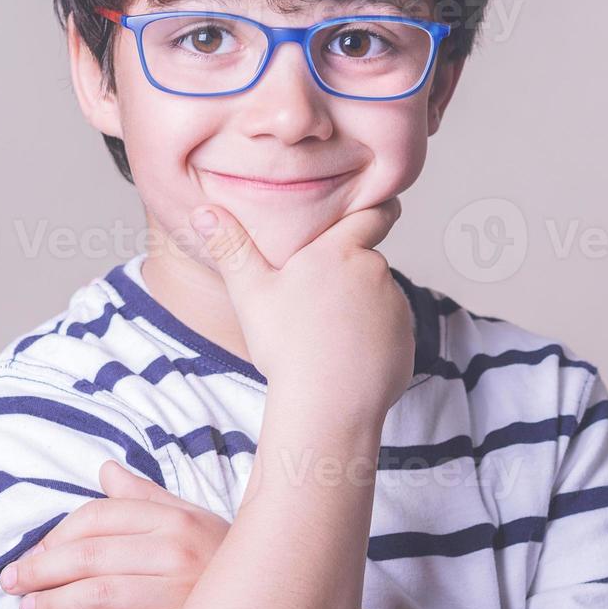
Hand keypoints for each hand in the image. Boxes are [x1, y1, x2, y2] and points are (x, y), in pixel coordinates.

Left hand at [0, 459, 229, 608]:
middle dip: (41, 571)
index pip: (97, 518)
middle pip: (90, 555)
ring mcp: (182, 594)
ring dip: (55, 605)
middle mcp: (177, 550)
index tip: (30, 556)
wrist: (275, 605)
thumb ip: (144, 498)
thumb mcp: (188, 520)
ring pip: (100, 595)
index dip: (55, 537)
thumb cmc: (219, 563)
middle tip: (11, 586)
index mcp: (173, 517)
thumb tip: (104, 470)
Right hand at [190, 196, 413, 426]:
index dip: (379, 208)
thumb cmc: (286, 346)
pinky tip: (346, 359)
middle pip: (366, 263)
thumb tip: (201, 210)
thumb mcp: (250, 292)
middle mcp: (375, 272)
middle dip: (349, 275)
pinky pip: (389, 331)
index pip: (372, 215)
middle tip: (318, 302)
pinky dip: (373, 340)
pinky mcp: (406, 340)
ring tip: (328, 336)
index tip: (385, 204)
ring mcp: (396, 307)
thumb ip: (230, 247)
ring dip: (361, 308)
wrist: (327, 404)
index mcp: (339, 252)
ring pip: (378, 298)